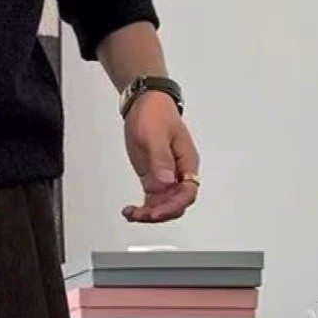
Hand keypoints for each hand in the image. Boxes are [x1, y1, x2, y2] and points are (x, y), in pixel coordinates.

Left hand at [121, 92, 200, 223]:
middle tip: (140, 215)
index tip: (155, 211)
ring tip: (131, 214)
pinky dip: (143, 208)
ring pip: (164, 204)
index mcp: (187, 162)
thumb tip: (165, 183)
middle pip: (177, 203)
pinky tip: (130, 211)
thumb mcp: (156, 135)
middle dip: (160, 213)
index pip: (187, 193)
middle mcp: (179, 173)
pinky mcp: (154, 176)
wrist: (146, 103)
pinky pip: (153, 199)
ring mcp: (166, 176)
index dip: (173, 205)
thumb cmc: (155, 114)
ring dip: (149, 213)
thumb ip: (161, 160)